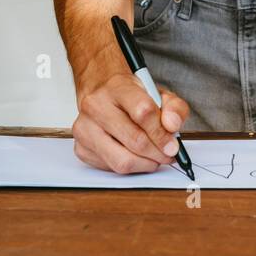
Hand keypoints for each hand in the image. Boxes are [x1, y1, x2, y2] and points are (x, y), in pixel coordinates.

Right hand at [72, 72, 188, 173]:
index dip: (162, 133)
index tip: (173, 145)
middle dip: (157, 153)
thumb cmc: (130, 95)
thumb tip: (172, 126)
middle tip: (167, 155)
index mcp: (117, 87)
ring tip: (154, 158)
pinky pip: (111, 168)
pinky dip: (129, 166)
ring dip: (144, 164)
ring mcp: (84, 128)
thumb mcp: (158, 93)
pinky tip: (133, 155)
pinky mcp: (81, 147)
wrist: (101, 92)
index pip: (143, 112)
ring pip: (121, 160)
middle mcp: (96, 106)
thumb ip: (174, 107)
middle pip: (134, 140)